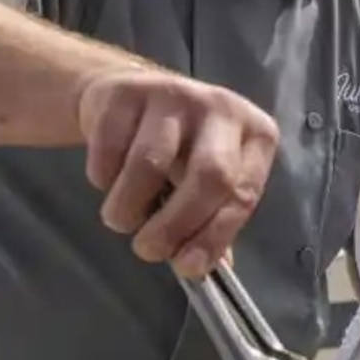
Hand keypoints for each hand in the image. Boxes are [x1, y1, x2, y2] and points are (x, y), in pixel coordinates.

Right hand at [76, 68, 279, 276]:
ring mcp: (176, 94)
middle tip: (148, 250)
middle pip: (209, 175)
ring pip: (150, 163)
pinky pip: (109, 148)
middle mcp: (224, 109)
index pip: (243, 193)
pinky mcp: (128, 91)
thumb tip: (206, 269)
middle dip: (176, 223)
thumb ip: (213, 221)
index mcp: (256, 137)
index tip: (187, 268)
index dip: (215, 235)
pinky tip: (108, 180)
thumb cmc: (181, 149)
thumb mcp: (209, 180)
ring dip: (129, 206)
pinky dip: (104, 178)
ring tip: (122, 219)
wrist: (130, 94)